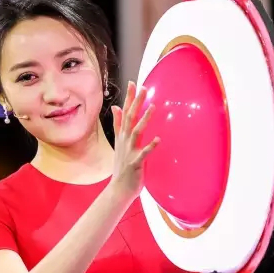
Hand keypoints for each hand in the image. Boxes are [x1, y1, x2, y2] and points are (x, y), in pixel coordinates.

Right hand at [110, 81, 159, 200]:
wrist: (118, 189)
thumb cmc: (122, 166)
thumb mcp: (119, 142)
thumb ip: (118, 125)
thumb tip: (115, 108)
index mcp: (122, 136)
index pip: (125, 112)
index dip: (129, 98)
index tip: (133, 83)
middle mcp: (125, 141)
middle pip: (130, 118)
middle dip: (136, 103)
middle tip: (143, 88)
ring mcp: (129, 152)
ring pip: (136, 132)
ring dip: (144, 120)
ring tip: (152, 107)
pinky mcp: (135, 163)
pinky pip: (144, 153)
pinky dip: (150, 146)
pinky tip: (158, 140)